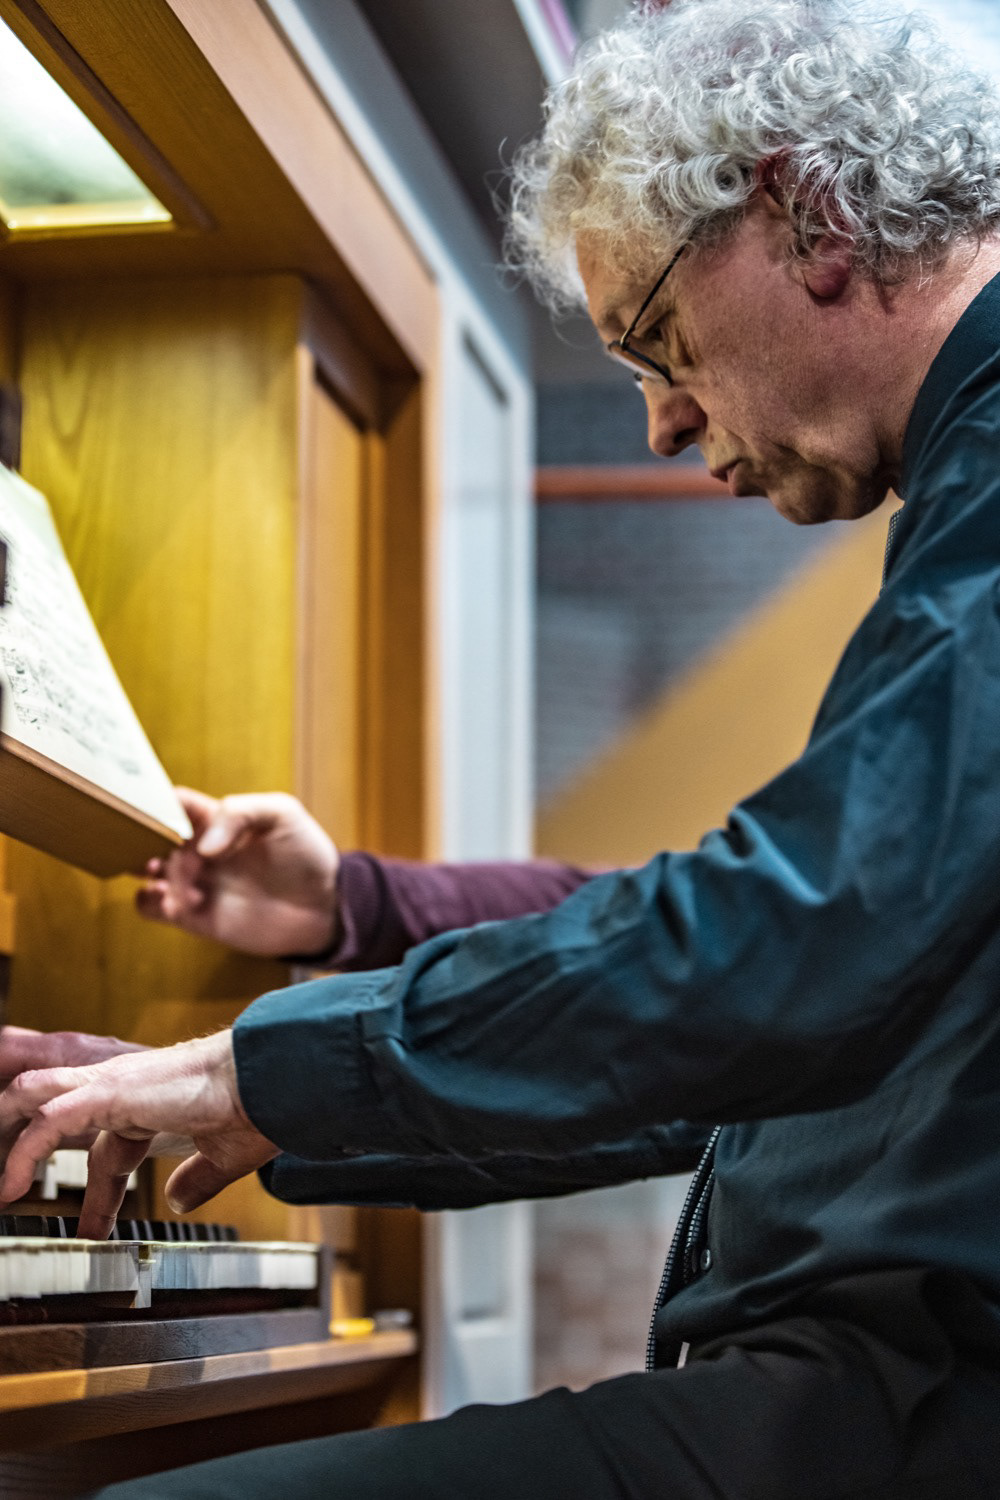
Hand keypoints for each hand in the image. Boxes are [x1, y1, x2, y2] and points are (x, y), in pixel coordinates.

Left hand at [0, 1032, 277, 1237]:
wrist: (270, 1080)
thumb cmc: (257, 1109)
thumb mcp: (222, 1157)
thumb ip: (197, 1178)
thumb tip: (179, 1200)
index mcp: (152, 1101)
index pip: (108, 1143)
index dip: (99, 1191)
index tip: (96, 1229)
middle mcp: (124, 1087)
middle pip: (50, 1103)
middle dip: (21, 1138)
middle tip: (8, 1187)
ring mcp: (112, 1085)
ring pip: (32, 1095)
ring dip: (6, 1131)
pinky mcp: (110, 1092)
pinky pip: (47, 1122)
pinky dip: (24, 1153)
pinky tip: (13, 1186)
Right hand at [137, 788, 340, 957]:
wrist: (324, 908)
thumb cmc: (306, 855)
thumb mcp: (283, 814)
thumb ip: (240, 812)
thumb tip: (202, 845)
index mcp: (217, 820)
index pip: (173, 802)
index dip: (156, 802)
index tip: (155, 812)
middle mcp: (200, 850)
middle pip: (152, 836)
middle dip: (150, 842)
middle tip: (174, 854)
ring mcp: (196, 882)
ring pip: (147, 870)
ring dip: (155, 874)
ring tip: (193, 888)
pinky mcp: (195, 916)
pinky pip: (152, 906)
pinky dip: (148, 900)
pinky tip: (174, 902)